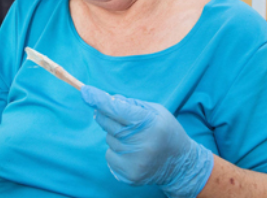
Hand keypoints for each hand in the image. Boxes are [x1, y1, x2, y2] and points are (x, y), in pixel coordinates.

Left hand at [81, 85, 213, 197]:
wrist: (181, 165)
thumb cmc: (165, 131)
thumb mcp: (155, 111)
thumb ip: (130, 104)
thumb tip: (106, 99)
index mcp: (150, 123)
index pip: (118, 109)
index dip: (99, 100)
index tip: (85, 92)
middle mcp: (142, 143)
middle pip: (108, 123)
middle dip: (106, 115)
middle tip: (116, 116)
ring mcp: (135, 161)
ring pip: (108, 139)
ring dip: (115, 135)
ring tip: (134, 139)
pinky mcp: (129, 174)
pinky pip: (109, 155)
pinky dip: (116, 151)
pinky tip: (131, 153)